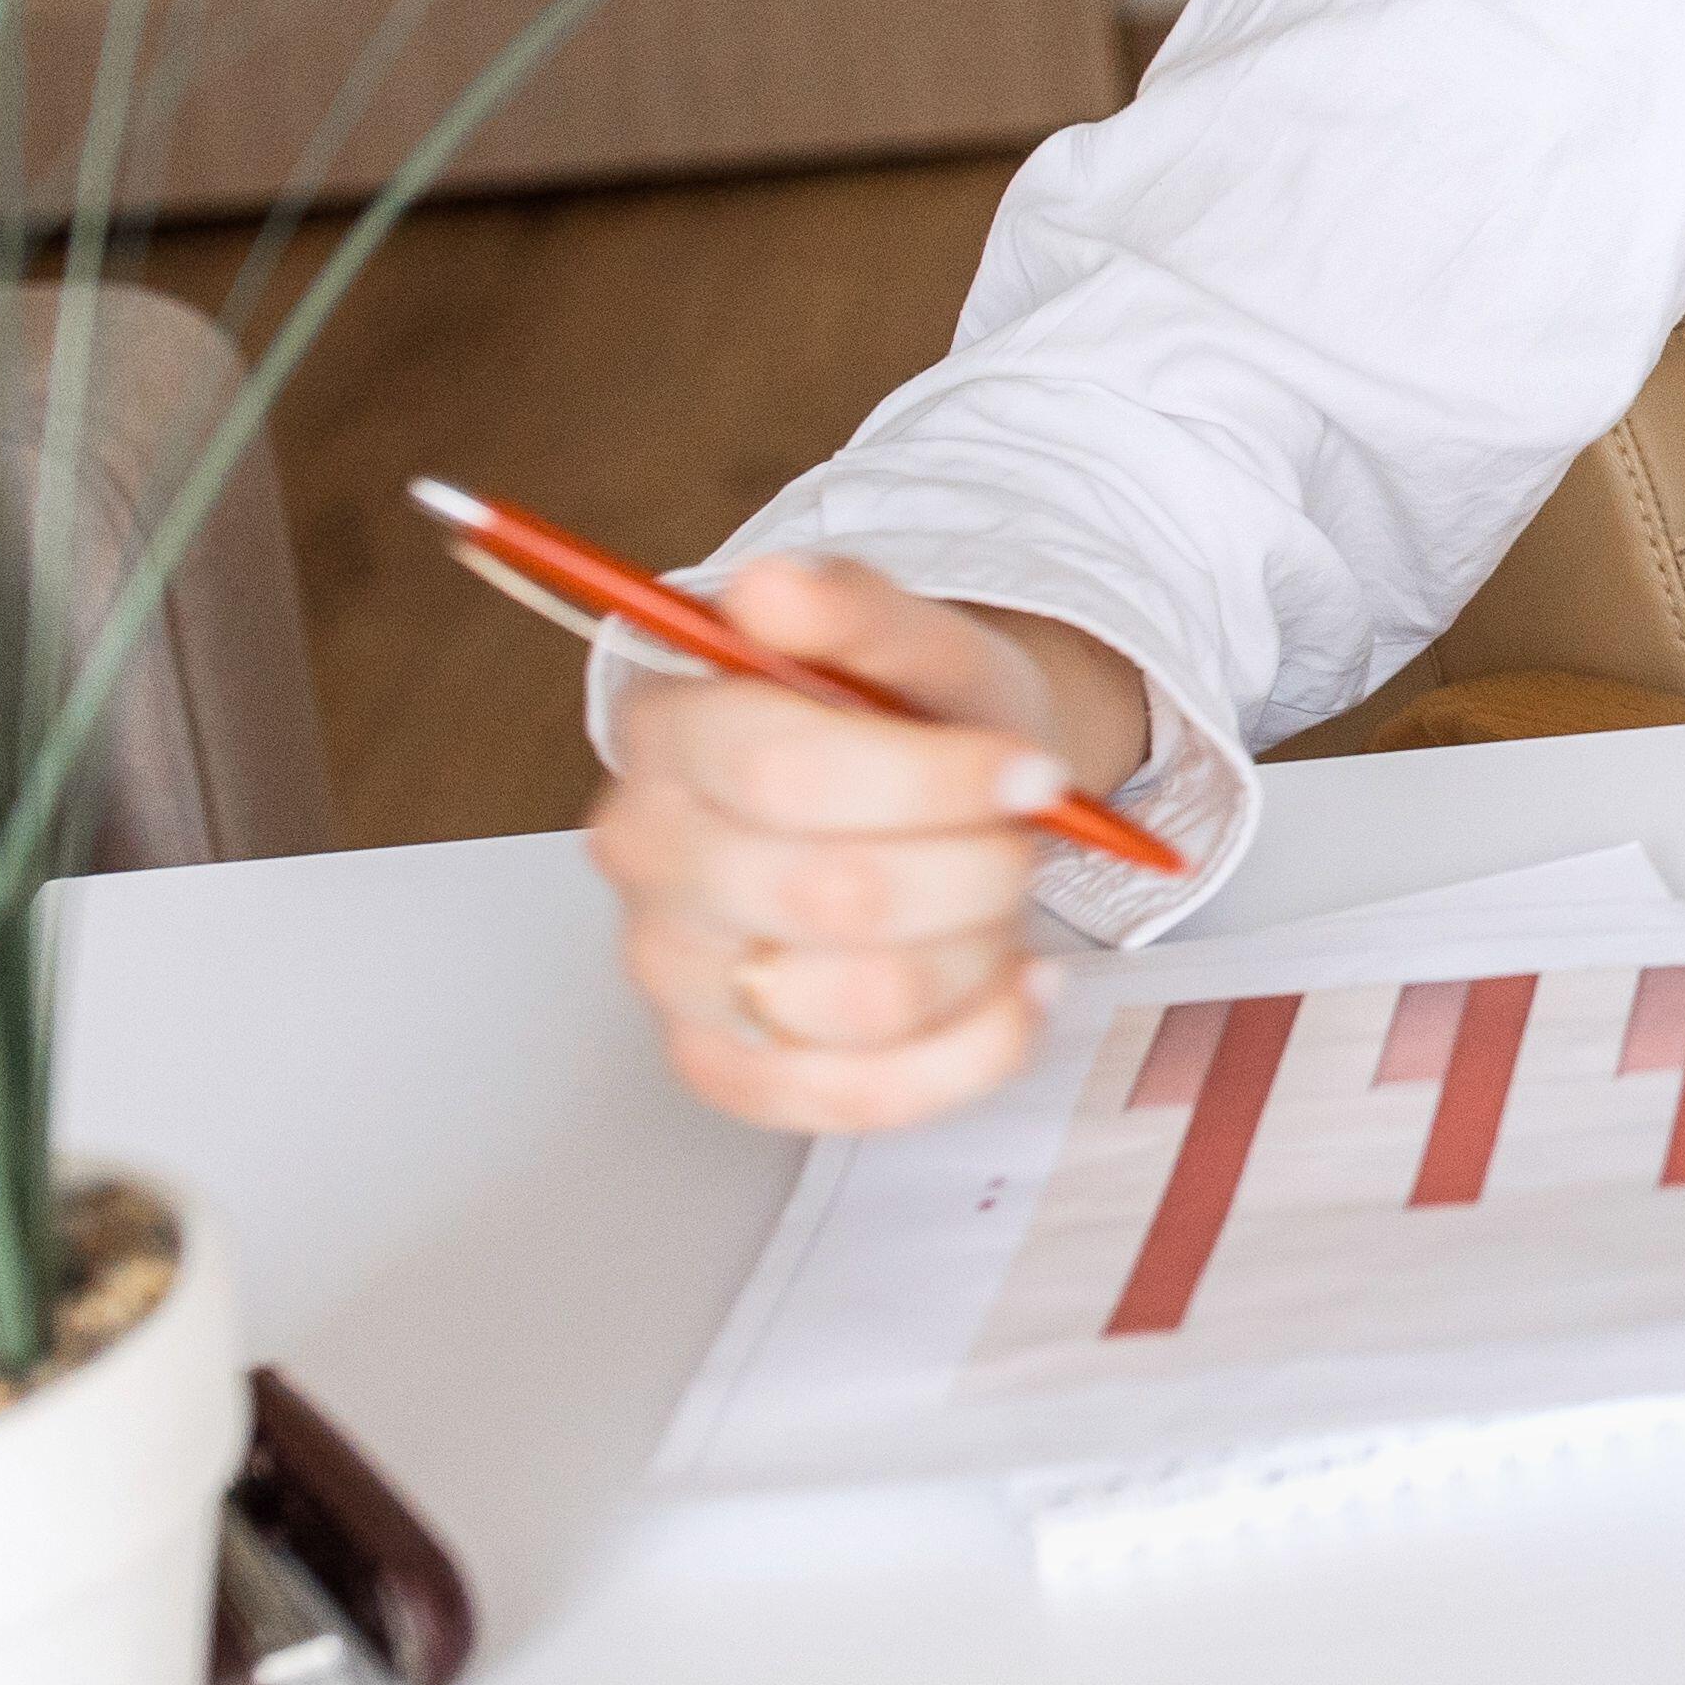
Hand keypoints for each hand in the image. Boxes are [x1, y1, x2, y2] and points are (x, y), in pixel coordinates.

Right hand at [584, 559, 1138, 1135]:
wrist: (929, 799)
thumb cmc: (911, 717)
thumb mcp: (914, 640)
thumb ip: (855, 608)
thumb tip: (771, 584)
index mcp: (670, 733)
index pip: (782, 770)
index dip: (932, 781)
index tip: (1038, 773)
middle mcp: (646, 859)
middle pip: (830, 896)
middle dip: (976, 870)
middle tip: (1025, 837)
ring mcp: (676, 975)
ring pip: (858, 1004)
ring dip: (979, 951)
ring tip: (1003, 899)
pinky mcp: (729, 1069)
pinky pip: (859, 1099)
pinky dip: (974, 1049)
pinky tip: (1019, 986)